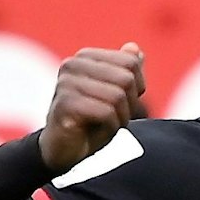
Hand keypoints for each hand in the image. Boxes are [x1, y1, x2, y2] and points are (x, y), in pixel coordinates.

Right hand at [38, 43, 145, 173]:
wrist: (63, 151)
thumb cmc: (91, 121)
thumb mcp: (115, 95)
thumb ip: (125, 71)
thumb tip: (133, 48)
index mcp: (84, 57)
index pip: (131, 63)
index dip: (137, 87)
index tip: (121, 103)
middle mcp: (72, 65)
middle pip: (126, 79)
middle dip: (128, 105)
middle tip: (112, 118)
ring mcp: (66, 84)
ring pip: (117, 96)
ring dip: (119, 119)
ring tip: (102, 125)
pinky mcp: (64, 105)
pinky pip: (106, 112)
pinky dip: (109, 127)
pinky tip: (94, 132)